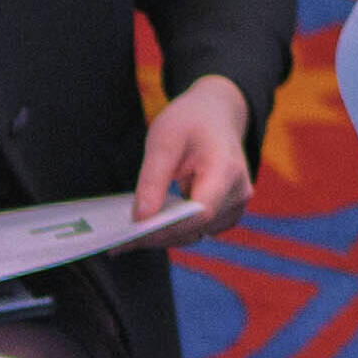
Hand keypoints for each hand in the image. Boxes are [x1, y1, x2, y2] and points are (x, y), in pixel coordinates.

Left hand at [133, 77, 255, 232]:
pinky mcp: (226, 214)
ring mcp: (235, 206)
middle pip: (195, 228)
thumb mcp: (164, 139)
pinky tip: (148, 226)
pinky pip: (196, 230)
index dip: (168, 228)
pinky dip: (172, 230)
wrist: (217, 114)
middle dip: (157, 235)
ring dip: (163, 236)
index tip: (134, 233)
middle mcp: (238, 193)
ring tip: (127, 236)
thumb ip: (153, 179)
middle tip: (118, 242)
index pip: (200, 213)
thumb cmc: (190, 121)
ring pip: (194, 234)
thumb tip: (140, 219)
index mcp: (227, 170)